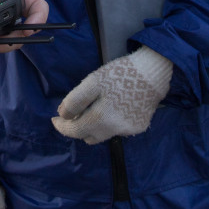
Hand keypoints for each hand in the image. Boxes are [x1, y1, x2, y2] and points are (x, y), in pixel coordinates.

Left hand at [51, 46, 172, 143]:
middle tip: (73, 113)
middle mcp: (115, 130)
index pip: (75, 131)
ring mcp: (129, 130)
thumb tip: (63, 115)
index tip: (55, 119)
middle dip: (77, 127)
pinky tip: (112, 108)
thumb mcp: (93, 81)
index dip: (62, 127)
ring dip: (93, 127)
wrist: (153, 72)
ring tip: (91, 110)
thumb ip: (75, 100)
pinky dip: (110, 123)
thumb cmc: (120, 74)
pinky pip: (117, 130)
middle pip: (88, 136)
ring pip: (103, 135)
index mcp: (101, 119)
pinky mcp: (139, 127)